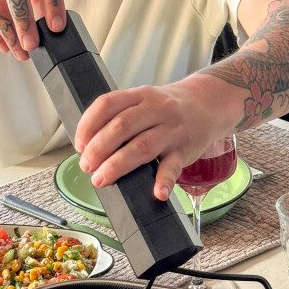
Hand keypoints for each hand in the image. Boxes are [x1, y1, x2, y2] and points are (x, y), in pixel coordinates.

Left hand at [73, 76, 235, 199]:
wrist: (209, 104)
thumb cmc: (169, 108)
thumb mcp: (144, 99)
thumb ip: (120, 116)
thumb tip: (88, 145)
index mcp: (140, 95)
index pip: (107, 104)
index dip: (88, 124)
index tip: (79, 144)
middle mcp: (156, 109)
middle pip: (121, 126)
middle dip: (98, 148)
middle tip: (86, 166)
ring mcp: (172, 130)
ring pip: (142, 147)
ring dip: (117, 165)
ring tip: (101, 179)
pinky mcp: (185, 150)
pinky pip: (173, 167)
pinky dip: (164, 181)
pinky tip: (156, 193)